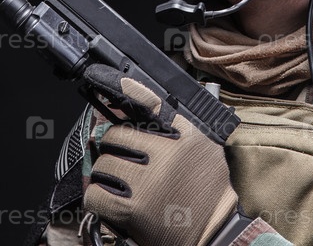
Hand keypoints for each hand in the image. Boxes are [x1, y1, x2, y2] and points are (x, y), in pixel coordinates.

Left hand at [82, 64, 238, 245]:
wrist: (216, 232)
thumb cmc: (211, 190)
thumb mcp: (206, 148)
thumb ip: (184, 126)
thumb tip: (155, 106)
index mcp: (185, 139)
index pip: (153, 105)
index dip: (131, 90)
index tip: (117, 81)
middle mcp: (165, 157)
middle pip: (117, 136)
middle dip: (111, 144)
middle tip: (116, 154)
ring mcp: (147, 183)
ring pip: (104, 164)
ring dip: (104, 171)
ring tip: (114, 178)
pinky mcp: (133, 210)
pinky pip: (97, 194)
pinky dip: (96, 196)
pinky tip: (106, 198)